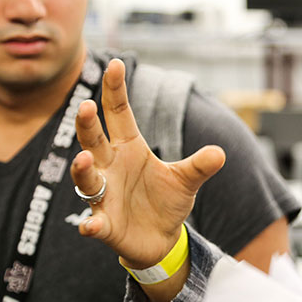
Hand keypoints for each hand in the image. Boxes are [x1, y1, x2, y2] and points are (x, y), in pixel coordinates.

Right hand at [71, 59, 225, 268]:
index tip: (115, 63)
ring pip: (86, 178)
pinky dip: (90, 224)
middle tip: (85, 106)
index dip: (115, 90)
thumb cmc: (166, 200)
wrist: (160, 238)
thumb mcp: (187, 180)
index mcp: (129, 148)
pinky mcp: (105, 225)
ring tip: (83, 158)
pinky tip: (89, 225)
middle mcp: (110, 167)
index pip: (119, 114)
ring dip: (82, 168)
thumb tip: (220, 152)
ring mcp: (104, 196)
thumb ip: (200, 166)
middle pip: (94, 140)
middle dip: (87, 124)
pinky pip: (93, 223)